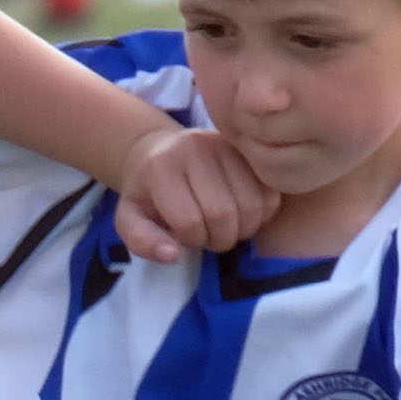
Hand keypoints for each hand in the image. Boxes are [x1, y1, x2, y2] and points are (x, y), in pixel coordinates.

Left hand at [116, 125, 279, 262]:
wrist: (159, 151)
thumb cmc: (148, 192)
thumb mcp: (130, 218)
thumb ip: (141, 240)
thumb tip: (172, 255)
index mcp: (162, 168)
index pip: (189, 220)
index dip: (192, 239)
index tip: (187, 236)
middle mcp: (196, 148)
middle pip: (223, 212)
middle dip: (219, 238)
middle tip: (210, 236)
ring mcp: (227, 144)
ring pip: (252, 203)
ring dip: (243, 228)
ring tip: (226, 225)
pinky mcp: (251, 149)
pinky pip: (270, 191)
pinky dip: (263, 212)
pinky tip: (244, 213)